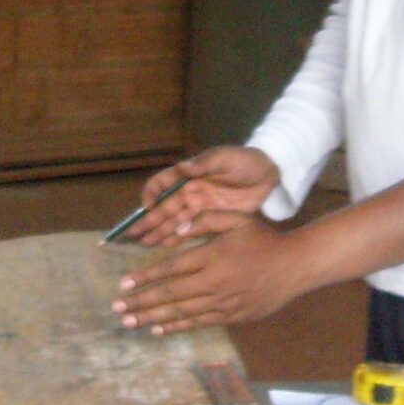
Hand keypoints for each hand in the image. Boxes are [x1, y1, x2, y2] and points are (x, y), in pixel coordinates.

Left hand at [112, 214, 308, 331]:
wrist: (296, 266)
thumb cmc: (263, 239)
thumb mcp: (236, 219)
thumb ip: (203, 221)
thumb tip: (173, 232)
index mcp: (213, 257)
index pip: (170, 269)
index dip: (145, 277)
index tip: (124, 284)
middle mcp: (215, 283)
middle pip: (170, 294)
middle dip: (140, 302)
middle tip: (116, 308)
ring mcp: (224, 303)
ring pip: (181, 312)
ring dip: (152, 318)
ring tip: (129, 322)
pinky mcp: (232, 316)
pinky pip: (199, 323)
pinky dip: (177, 327)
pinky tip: (158, 329)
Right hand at [126, 146, 281, 244]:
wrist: (270, 174)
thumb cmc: (245, 161)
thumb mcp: (226, 158)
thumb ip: (205, 163)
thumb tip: (183, 166)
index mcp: (189, 174)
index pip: (162, 182)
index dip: (151, 193)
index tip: (147, 205)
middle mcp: (189, 190)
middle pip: (164, 206)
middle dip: (148, 220)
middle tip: (133, 234)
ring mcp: (199, 206)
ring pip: (173, 220)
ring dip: (158, 231)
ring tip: (144, 243)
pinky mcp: (210, 218)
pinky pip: (188, 229)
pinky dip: (175, 237)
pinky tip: (163, 246)